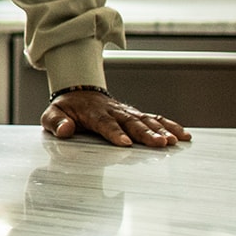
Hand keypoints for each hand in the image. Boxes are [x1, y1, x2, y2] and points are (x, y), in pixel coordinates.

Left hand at [41, 91, 191, 147]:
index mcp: (92, 113)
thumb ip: (56, 122)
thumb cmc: (66, 108)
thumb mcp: (51, 114)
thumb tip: (65, 130)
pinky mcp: (135, 115)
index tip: (124, 143)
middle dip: (145, 133)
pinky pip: (154, 118)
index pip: (104, 123)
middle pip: (130, 122)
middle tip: (160, 143)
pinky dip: (169, 125)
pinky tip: (183, 135)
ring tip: (174, 141)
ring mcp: (126, 112)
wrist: (78, 92)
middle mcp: (113, 111)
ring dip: (160, 130)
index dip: (114, 133)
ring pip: (145, 120)